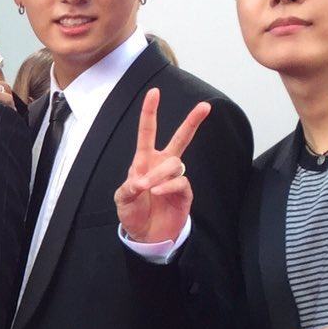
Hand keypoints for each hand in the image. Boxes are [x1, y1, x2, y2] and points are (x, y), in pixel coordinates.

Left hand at [114, 87, 209, 245]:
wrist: (147, 235)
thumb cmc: (134, 213)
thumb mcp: (122, 201)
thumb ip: (127, 188)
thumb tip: (139, 180)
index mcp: (145, 161)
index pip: (148, 133)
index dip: (150, 113)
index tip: (154, 92)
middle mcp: (162, 165)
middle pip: (180, 139)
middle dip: (192, 122)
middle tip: (205, 106)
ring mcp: (175, 178)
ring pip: (174, 164)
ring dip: (159, 174)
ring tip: (147, 188)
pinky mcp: (184, 192)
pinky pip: (180, 181)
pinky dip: (167, 186)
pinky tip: (157, 192)